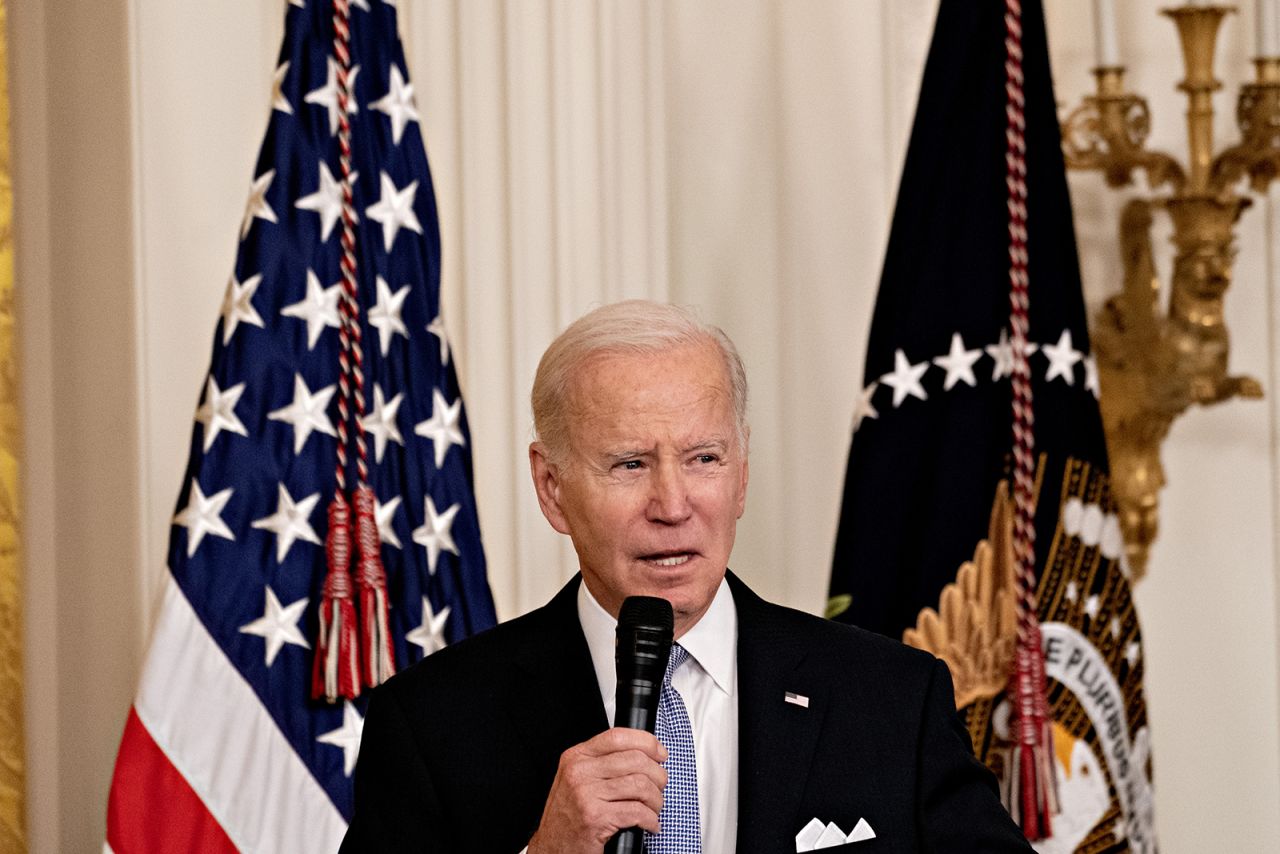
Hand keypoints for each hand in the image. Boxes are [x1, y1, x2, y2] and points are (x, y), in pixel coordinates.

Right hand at [527, 727, 667, 853]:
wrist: (552, 848)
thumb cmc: (569, 816)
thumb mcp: (579, 780)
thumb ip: (603, 763)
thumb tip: (643, 755)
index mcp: (577, 757)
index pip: (618, 737)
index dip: (647, 742)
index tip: (660, 753)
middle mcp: (579, 772)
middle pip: (635, 760)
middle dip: (657, 776)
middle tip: (659, 788)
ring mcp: (586, 794)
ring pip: (640, 785)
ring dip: (656, 800)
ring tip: (654, 809)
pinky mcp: (595, 818)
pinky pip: (637, 812)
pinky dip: (651, 820)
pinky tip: (649, 824)